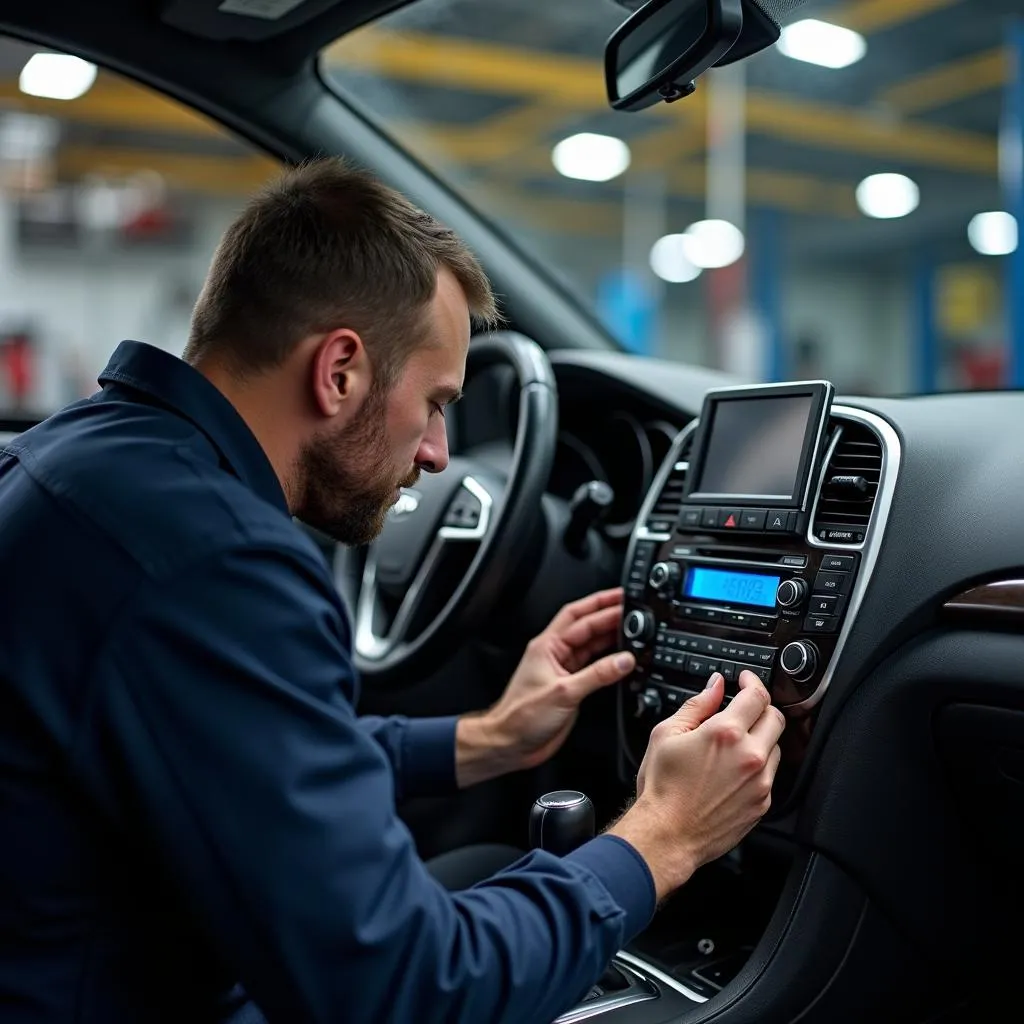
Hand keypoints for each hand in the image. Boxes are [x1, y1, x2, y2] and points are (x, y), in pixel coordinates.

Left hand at [455, 588, 635, 787]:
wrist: (510, 743)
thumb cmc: (521, 717)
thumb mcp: (563, 692)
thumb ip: (597, 675)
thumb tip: (624, 660)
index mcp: (547, 646)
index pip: (579, 618)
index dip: (602, 606)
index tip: (623, 599)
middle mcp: (554, 654)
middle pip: (585, 625)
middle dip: (608, 613)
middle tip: (632, 607)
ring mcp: (562, 669)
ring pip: (590, 644)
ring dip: (610, 635)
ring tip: (633, 628)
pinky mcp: (569, 686)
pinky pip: (593, 665)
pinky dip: (608, 659)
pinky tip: (621, 658)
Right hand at [608, 670, 783, 899]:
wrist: (668, 834)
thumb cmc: (662, 788)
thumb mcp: (667, 734)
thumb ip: (697, 705)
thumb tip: (715, 686)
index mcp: (726, 733)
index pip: (757, 695)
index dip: (752, 681)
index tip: (746, 680)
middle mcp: (749, 756)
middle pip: (775, 717)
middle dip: (761, 707)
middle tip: (744, 708)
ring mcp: (760, 782)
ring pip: (776, 746)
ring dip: (761, 737)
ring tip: (735, 743)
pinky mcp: (763, 803)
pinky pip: (770, 774)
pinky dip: (758, 765)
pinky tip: (734, 769)